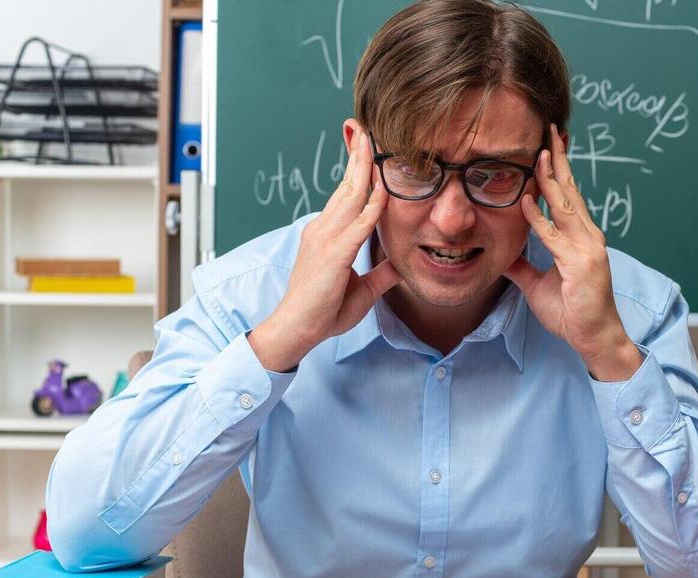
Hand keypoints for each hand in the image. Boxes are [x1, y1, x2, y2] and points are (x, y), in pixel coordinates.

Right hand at [249, 126, 400, 370]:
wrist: (298, 330)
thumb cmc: (323, 312)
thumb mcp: (362, 291)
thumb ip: (380, 275)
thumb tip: (400, 266)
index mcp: (326, 235)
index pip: (345, 194)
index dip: (357, 170)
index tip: (366, 147)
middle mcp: (323, 229)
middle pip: (346, 185)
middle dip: (358, 154)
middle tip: (365, 127)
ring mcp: (326, 239)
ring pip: (351, 195)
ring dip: (363, 166)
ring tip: (372, 139)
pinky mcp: (334, 254)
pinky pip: (359, 223)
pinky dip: (373, 203)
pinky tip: (384, 187)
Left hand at [505, 124, 642, 381]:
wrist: (595, 338)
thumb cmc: (573, 312)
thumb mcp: (537, 285)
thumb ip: (521, 267)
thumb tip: (500, 254)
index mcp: (580, 237)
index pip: (567, 196)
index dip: (556, 170)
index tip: (546, 146)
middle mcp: (587, 236)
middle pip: (570, 190)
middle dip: (558, 159)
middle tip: (550, 130)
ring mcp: (587, 248)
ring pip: (565, 205)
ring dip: (550, 178)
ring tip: (539, 152)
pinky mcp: (580, 264)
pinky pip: (554, 236)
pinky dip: (538, 218)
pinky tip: (525, 200)